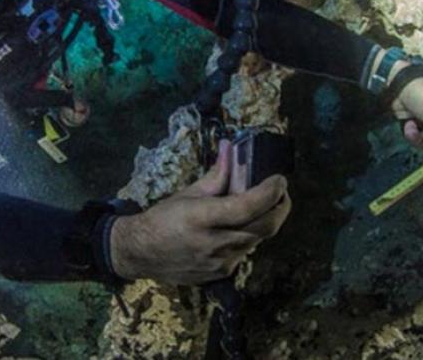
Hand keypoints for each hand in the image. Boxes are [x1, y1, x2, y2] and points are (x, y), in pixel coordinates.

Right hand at [109, 140, 291, 284]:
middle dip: (281, 207)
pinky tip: (242, 226)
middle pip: (264, 227)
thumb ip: (216, 174)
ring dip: (265, 221)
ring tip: (261, 205)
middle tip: (281, 192)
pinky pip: (246, 252)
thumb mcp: (187, 193)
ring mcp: (220, 263)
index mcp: (202, 218)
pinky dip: (250, 236)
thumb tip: (231, 148)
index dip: (269, 191)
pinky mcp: (221, 274)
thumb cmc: (162, 219)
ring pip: (258, 240)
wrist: (140, 254)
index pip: (247, 205)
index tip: (280, 179)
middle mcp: (214, 243)